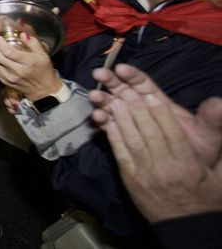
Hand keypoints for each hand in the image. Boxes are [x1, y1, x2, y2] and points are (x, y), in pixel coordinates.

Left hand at [0, 33, 59, 100]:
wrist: (43, 90)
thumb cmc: (43, 70)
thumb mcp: (43, 55)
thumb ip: (33, 43)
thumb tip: (22, 34)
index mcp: (28, 62)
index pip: (8, 51)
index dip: (0, 43)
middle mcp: (17, 70)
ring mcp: (10, 77)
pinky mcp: (5, 82)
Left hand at [90, 69, 221, 221]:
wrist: (186, 227)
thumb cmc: (205, 199)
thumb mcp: (221, 178)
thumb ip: (221, 151)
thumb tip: (221, 117)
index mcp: (188, 167)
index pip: (173, 135)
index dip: (161, 113)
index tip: (152, 95)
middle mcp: (165, 169)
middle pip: (150, 134)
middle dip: (138, 110)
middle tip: (127, 90)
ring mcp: (145, 174)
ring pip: (132, 141)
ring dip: (121, 118)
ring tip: (114, 99)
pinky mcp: (130, 179)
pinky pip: (120, 153)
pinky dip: (113, 135)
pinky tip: (106, 120)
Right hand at [91, 64, 221, 168]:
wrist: (188, 176)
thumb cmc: (197, 150)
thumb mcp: (208, 135)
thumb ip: (211, 118)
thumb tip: (219, 103)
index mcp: (159, 102)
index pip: (143, 84)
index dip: (132, 75)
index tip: (121, 69)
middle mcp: (142, 108)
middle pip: (124, 90)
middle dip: (111, 82)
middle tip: (98, 75)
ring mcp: (130, 121)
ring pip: (114, 105)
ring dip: (103, 100)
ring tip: (94, 97)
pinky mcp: (123, 135)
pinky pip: (110, 125)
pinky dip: (103, 120)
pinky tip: (97, 118)